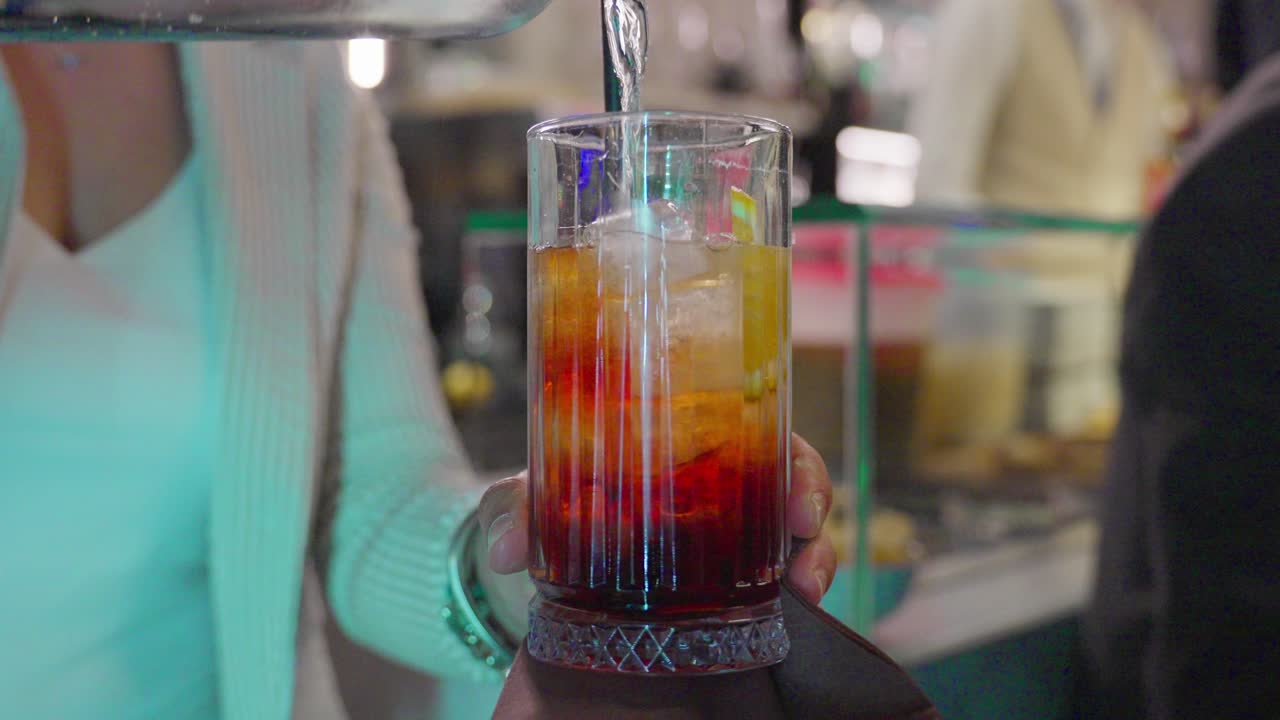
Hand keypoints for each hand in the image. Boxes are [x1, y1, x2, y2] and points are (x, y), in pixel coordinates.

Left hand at [477, 434, 836, 604]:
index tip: (789, 480)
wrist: (537, 564)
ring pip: (796, 533)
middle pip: (789, 475)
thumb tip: (506, 551)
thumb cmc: (546, 508)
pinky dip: (797, 594)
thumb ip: (514, 511)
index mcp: (682, 441)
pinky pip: (780, 581)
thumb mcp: (528, 498)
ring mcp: (731, 536)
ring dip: (815, 556)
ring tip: (805, 590)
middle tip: (804, 525)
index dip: (784, 449)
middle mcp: (719, 483)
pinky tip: (796, 609)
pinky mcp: (731, 582)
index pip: (753, 427)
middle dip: (811, 498)